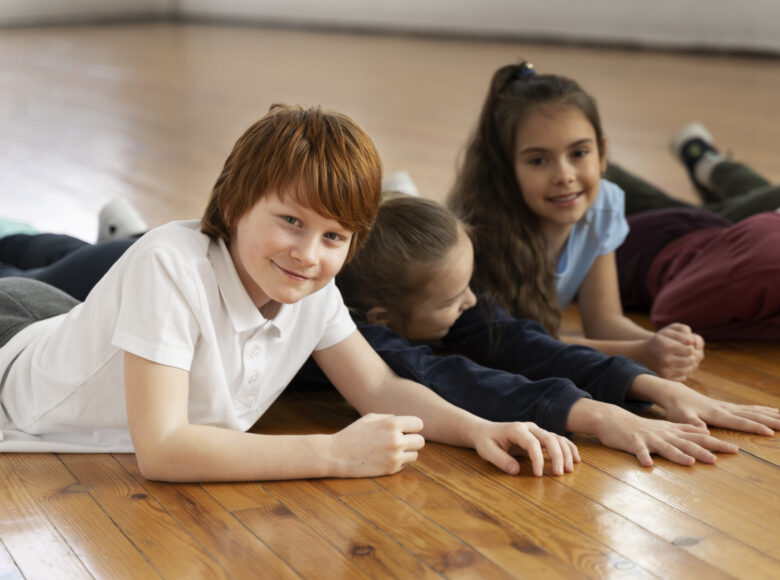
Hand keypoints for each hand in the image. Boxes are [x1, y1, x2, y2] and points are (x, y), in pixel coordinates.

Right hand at [329, 413, 424, 477]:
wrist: (336, 454)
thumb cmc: (353, 433)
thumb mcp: (371, 418)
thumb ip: (391, 418)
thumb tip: (407, 423)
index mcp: (392, 424)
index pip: (419, 424)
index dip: (413, 426)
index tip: (406, 429)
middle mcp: (396, 440)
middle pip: (420, 441)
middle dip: (412, 440)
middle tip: (400, 440)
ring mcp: (394, 456)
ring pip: (415, 455)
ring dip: (407, 452)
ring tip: (393, 450)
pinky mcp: (391, 469)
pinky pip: (405, 465)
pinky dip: (399, 462)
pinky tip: (385, 458)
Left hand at [471, 421, 579, 476]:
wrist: (485, 431)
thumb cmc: (486, 441)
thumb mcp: (487, 451)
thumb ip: (500, 460)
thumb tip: (516, 470)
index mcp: (516, 430)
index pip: (532, 443)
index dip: (538, 459)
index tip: (538, 475)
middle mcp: (529, 428)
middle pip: (549, 438)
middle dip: (557, 455)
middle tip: (560, 474)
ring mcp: (536, 431)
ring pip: (556, 438)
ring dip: (566, 453)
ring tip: (570, 470)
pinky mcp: (540, 436)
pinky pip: (558, 440)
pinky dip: (568, 448)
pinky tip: (576, 459)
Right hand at [593, 405, 736, 466]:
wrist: (613, 419)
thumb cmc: (638, 426)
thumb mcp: (664, 426)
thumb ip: (682, 429)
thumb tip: (704, 431)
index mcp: (672, 431)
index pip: (698, 437)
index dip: (716, 443)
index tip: (734, 449)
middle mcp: (664, 434)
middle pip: (686, 443)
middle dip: (703, 450)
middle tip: (719, 459)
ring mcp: (649, 438)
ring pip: (666, 447)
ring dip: (677, 454)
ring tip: (690, 462)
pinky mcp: (633, 442)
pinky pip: (639, 451)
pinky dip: (643, 457)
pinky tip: (648, 465)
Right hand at [641, 323, 704, 380]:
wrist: (640, 355)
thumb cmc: (657, 342)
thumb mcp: (666, 334)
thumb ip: (681, 336)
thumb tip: (693, 342)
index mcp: (667, 346)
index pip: (690, 350)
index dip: (690, 348)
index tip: (686, 347)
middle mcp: (665, 359)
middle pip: (690, 360)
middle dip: (691, 357)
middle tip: (686, 355)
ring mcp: (664, 370)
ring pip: (688, 370)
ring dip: (688, 366)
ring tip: (683, 361)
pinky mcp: (664, 378)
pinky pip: (682, 378)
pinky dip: (682, 374)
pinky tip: (677, 368)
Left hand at [661, 385, 779, 435]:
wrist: (677, 394)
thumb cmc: (678, 408)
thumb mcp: (681, 417)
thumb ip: (691, 423)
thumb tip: (703, 430)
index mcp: (717, 414)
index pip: (739, 421)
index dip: (754, 426)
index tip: (770, 432)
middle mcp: (726, 409)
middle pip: (753, 414)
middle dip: (771, 420)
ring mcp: (729, 406)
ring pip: (755, 410)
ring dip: (771, 414)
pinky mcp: (729, 406)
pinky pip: (750, 408)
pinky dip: (764, 410)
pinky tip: (774, 411)